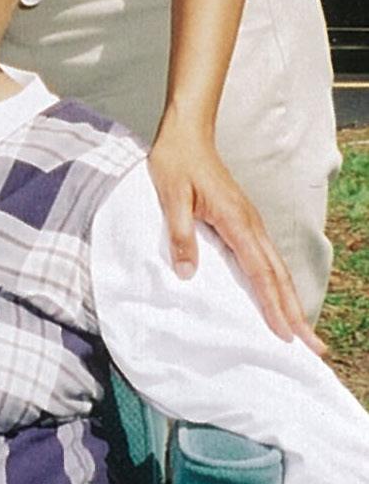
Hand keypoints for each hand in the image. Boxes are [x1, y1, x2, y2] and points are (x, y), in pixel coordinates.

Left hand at [147, 113, 322, 351]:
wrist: (187, 135)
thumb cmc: (177, 164)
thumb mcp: (170, 197)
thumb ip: (179, 235)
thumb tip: (187, 274)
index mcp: (237, 221)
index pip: (260, 272)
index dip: (273, 305)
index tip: (286, 334)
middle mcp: (251, 225)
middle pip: (279, 277)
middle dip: (296, 313)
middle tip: (313, 348)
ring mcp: (251, 224)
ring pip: (277, 270)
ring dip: (292, 302)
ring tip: (305, 332)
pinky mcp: (245, 223)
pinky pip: (267, 260)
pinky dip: (278, 285)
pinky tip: (280, 300)